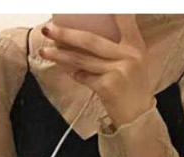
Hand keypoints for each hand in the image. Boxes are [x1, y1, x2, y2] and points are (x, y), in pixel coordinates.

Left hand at [39, 15, 153, 126]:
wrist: (138, 117)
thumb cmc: (132, 88)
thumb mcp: (134, 63)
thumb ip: (118, 47)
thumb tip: (83, 34)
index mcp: (136, 47)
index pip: (125, 20)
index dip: (114, 9)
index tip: (99, 4)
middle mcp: (129, 57)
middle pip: (90, 40)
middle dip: (66, 34)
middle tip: (48, 29)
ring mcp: (118, 72)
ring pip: (82, 60)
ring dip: (61, 55)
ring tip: (45, 51)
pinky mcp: (108, 87)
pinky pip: (83, 77)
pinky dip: (74, 74)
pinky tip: (68, 72)